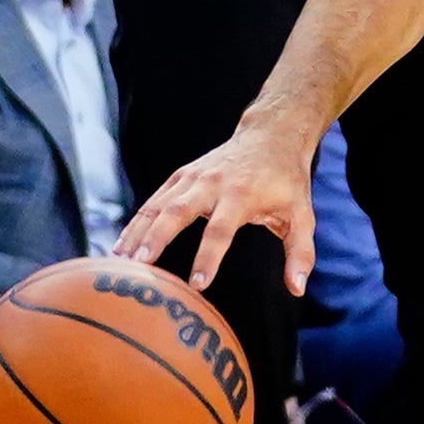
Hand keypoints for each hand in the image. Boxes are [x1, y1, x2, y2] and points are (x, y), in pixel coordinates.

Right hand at [116, 122, 322, 294]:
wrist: (271, 136)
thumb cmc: (287, 181)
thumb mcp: (302, 214)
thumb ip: (300, 252)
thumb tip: (297, 288)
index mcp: (241, 195)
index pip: (221, 230)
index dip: (209, 257)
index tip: (197, 284)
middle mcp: (212, 184)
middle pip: (178, 212)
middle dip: (157, 238)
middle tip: (139, 266)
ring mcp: (193, 177)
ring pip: (159, 205)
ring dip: (138, 232)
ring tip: (120, 262)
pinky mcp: (181, 175)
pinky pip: (154, 200)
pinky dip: (137, 222)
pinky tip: (122, 246)